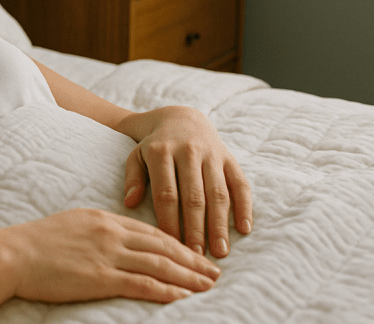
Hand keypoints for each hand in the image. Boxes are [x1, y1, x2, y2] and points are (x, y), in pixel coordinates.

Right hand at [2, 208, 219, 303]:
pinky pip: (142, 284)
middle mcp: (110, 233)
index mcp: (103, 218)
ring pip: (160, 264)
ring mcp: (106, 254)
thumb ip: (97, 231)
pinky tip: (184, 297)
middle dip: (193, 258)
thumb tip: (115, 240)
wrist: (12, 254)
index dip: (177, 242)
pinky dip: (167, 290)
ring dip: (189, 276)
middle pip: (163, 245)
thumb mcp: (71, 225)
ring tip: (210, 285)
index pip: (150, 230)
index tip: (195, 252)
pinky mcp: (100, 277)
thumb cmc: (35, 243)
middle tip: (216, 270)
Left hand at [119, 106, 252, 257]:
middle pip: (194, 197)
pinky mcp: (230, 157)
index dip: (169, 222)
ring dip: (220, 224)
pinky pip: (240, 183)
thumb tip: (129, 203)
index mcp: (161, 152)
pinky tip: (244, 229)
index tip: (170, 246)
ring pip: (218, 193)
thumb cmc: (155, 146)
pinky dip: (245, 206)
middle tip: (196, 256)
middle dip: (196, 229)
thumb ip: (132, 178)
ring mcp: (212, 154)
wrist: (181, 118)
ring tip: (220, 251)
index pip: (166, 193)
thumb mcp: (136, 156)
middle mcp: (189, 152)